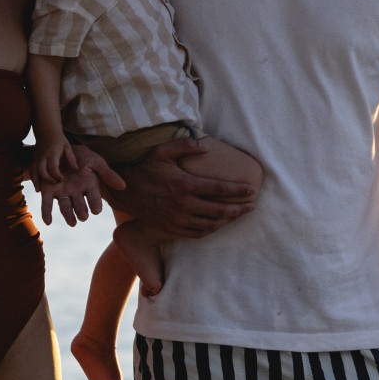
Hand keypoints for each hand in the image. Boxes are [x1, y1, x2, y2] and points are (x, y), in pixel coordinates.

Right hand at [32, 135, 79, 194]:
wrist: (46, 130)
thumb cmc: (59, 139)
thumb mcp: (67, 147)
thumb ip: (71, 158)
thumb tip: (76, 169)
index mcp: (52, 153)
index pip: (52, 167)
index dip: (56, 175)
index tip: (61, 179)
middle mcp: (43, 156)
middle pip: (41, 170)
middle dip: (47, 179)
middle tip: (54, 184)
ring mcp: (36, 158)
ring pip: (33, 171)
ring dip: (36, 181)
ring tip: (39, 190)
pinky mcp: (33, 159)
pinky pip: (30, 169)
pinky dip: (32, 178)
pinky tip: (36, 185)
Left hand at [38, 145, 119, 226]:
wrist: (59, 148)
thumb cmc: (80, 155)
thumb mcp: (95, 162)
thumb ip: (107, 174)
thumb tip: (123, 186)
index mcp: (89, 186)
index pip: (94, 198)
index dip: (95, 204)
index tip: (96, 210)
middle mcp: (76, 192)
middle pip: (80, 205)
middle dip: (81, 211)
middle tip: (83, 217)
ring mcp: (63, 192)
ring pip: (65, 206)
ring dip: (68, 215)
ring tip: (72, 223)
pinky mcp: (48, 191)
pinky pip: (47, 203)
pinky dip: (46, 212)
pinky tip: (48, 221)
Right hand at [117, 136, 256, 241]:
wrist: (126, 193)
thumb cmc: (146, 169)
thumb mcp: (163, 151)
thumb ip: (185, 145)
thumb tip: (207, 145)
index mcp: (186, 185)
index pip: (219, 189)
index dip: (238, 190)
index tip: (252, 190)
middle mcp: (185, 205)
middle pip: (220, 209)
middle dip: (240, 208)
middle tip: (252, 205)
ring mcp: (179, 219)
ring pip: (211, 223)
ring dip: (228, 220)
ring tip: (239, 214)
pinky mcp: (173, 229)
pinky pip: (198, 233)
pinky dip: (212, 229)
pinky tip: (219, 224)